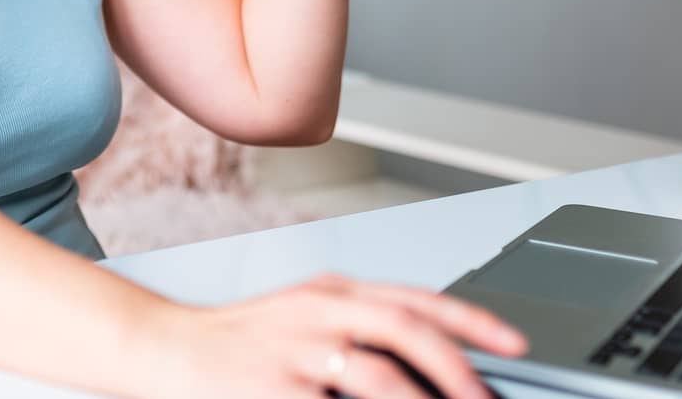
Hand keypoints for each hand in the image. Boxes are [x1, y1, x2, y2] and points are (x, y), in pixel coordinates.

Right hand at [136, 272, 528, 398]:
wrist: (165, 349)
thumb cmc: (241, 344)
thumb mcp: (305, 319)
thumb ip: (360, 330)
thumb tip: (428, 359)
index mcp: (332, 292)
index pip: (415, 298)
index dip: (472, 318)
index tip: (516, 342)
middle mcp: (317, 311)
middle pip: (404, 328)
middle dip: (456, 368)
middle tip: (484, 397)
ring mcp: (293, 350)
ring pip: (376, 374)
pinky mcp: (270, 387)